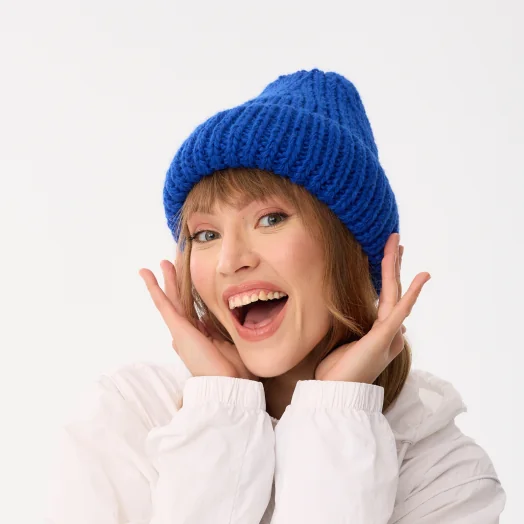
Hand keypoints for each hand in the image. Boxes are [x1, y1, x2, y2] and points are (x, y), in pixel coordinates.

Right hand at [138, 247, 257, 380]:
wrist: (227, 383)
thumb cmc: (232, 369)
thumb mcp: (228, 344)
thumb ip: (219, 332)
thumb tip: (208, 322)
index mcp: (198, 337)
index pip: (190, 314)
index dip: (187, 298)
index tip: (186, 286)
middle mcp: (186, 333)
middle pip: (178, 302)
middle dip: (173, 284)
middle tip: (168, 265)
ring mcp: (180, 331)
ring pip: (168, 300)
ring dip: (163, 281)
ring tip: (157, 265)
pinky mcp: (178, 328)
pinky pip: (163, 304)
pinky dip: (154, 288)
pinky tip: (147, 274)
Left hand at [314, 233, 429, 383]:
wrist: (336, 393)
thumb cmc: (338, 372)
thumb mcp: (348, 344)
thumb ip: (361, 331)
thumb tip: (380, 322)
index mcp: (381, 333)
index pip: (386, 297)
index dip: (388, 274)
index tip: (387, 255)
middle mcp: (390, 331)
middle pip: (392, 290)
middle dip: (393, 263)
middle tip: (394, 239)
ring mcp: (389, 334)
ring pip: (395, 293)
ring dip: (397, 266)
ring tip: (398, 243)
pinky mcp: (384, 338)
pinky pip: (400, 310)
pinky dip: (412, 293)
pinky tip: (422, 276)